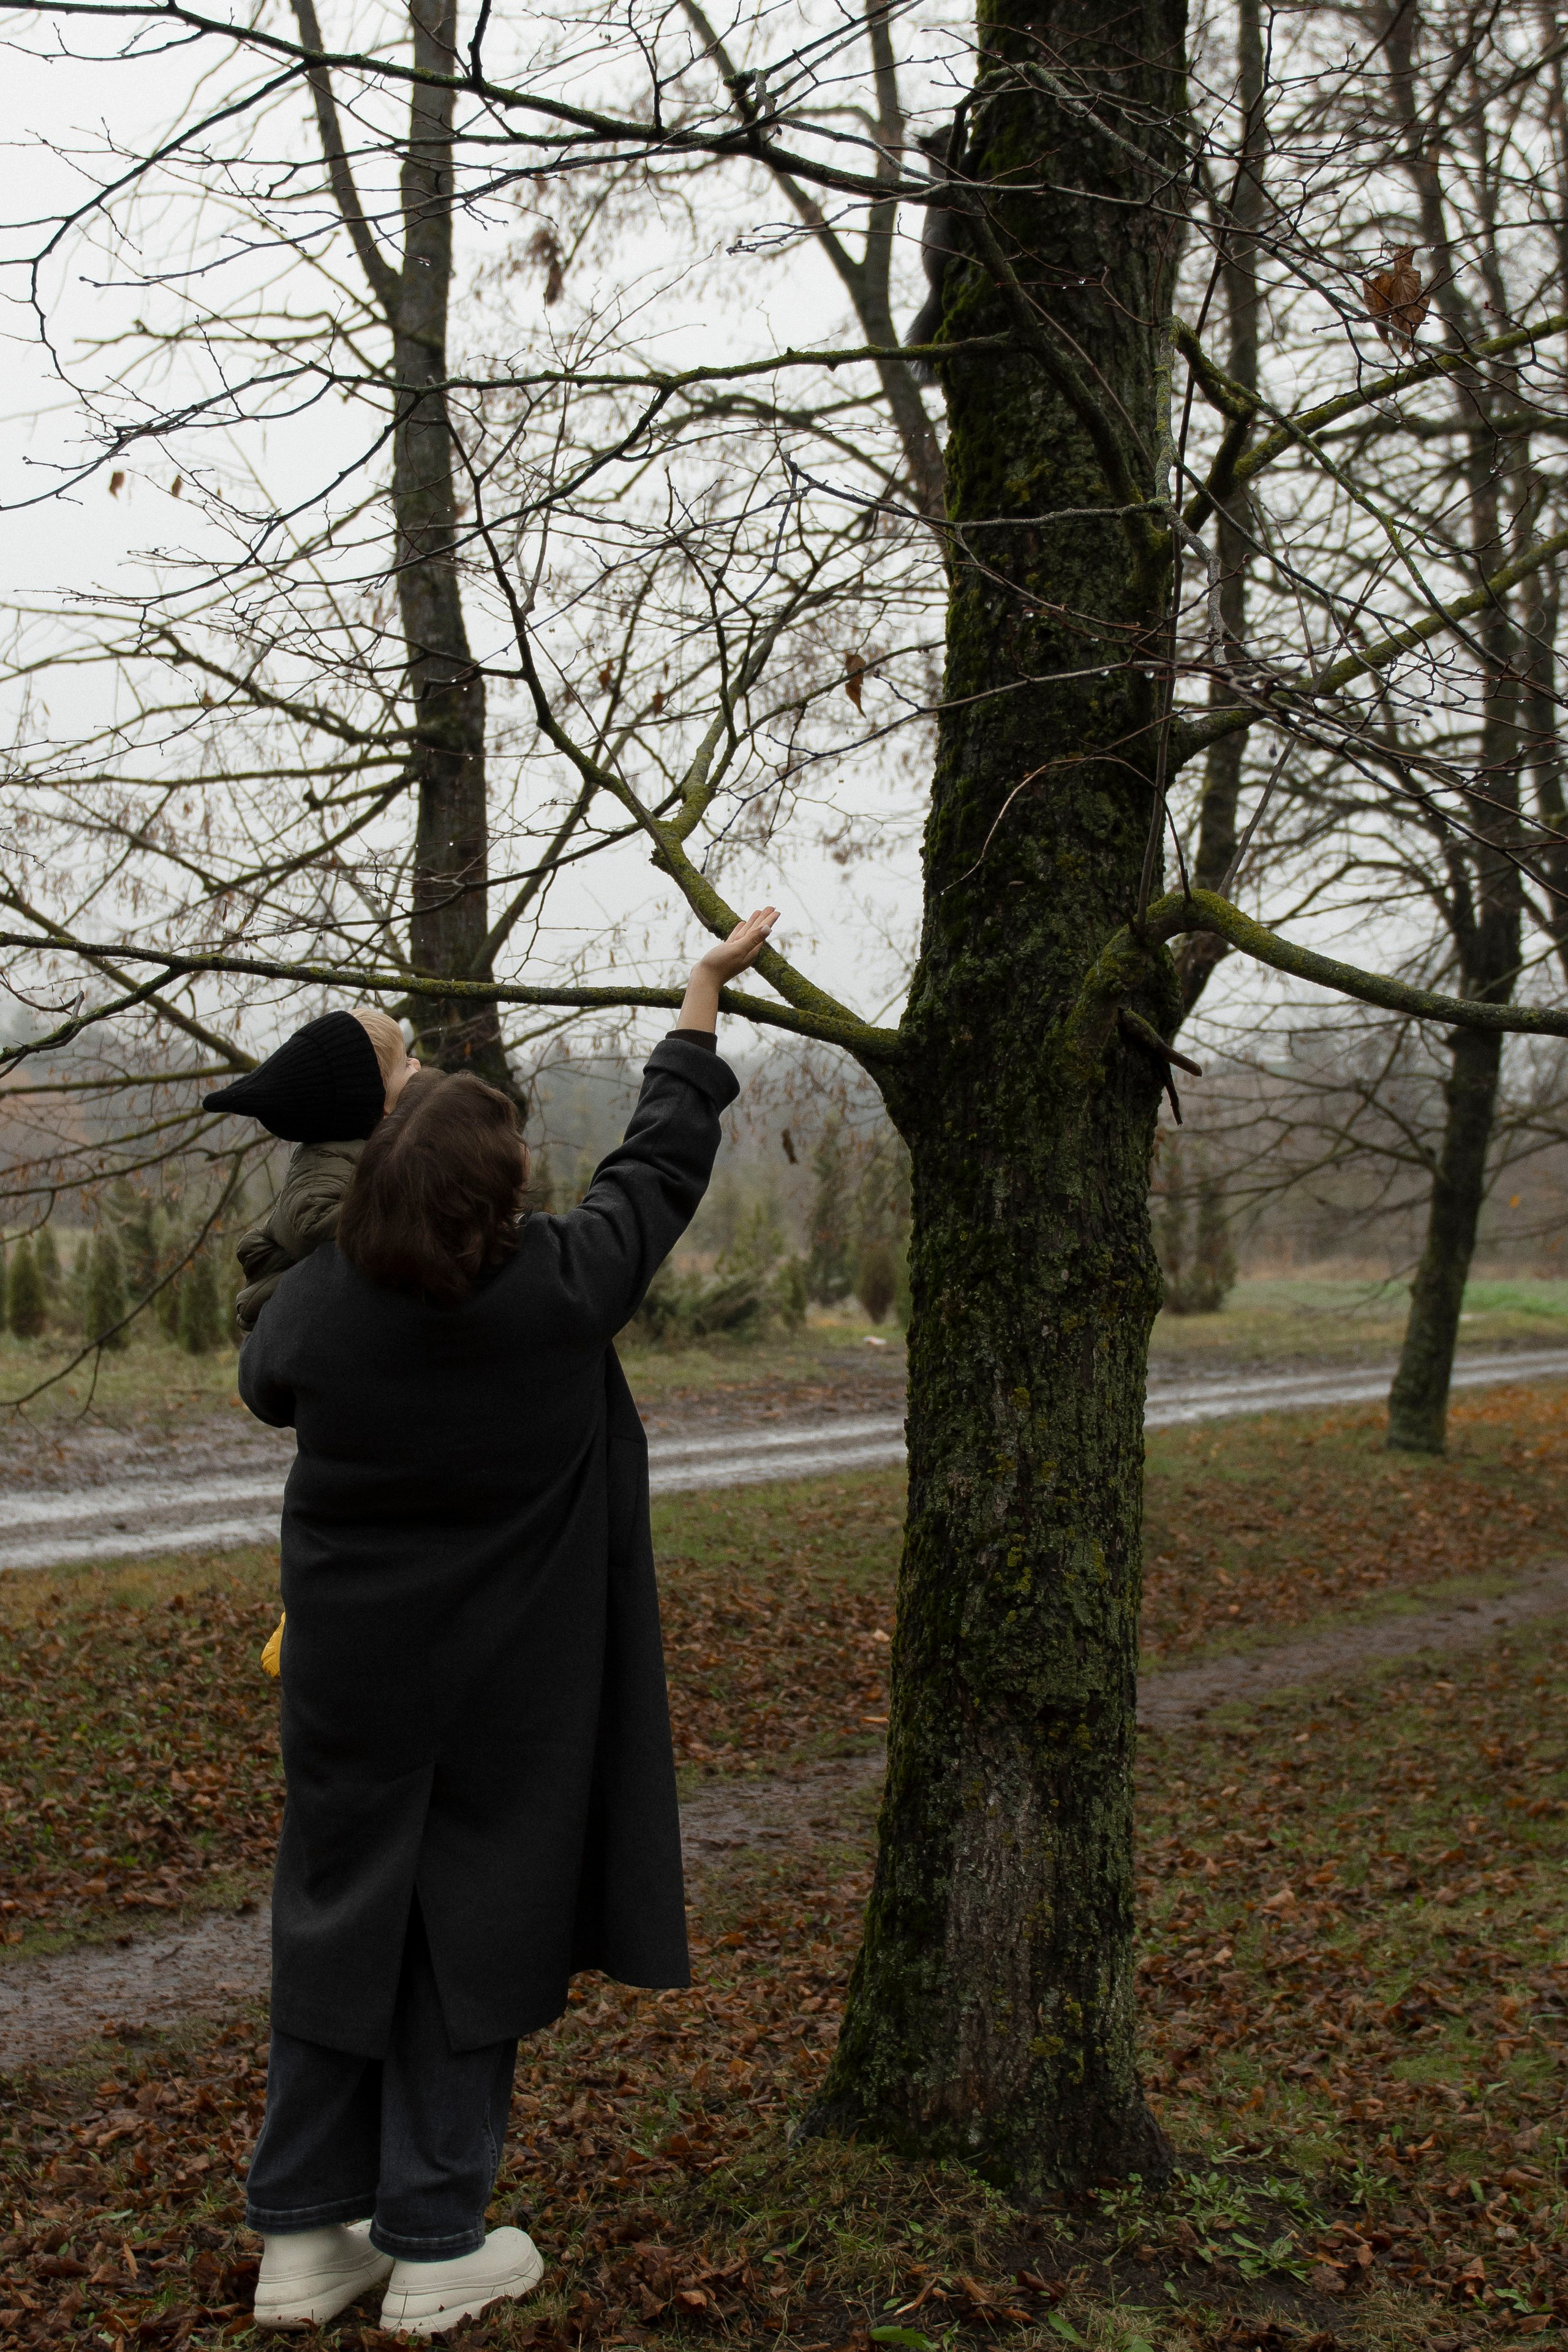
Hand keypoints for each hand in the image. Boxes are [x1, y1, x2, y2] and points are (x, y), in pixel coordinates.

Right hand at [677, 906, 779, 1028]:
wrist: (704, 979)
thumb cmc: (719, 965)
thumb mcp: (738, 950)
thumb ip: (752, 939)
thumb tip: (768, 928)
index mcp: (751, 950)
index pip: (762, 931)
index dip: (769, 920)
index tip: (776, 910)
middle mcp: (746, 951)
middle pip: (756, 931)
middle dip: (763, 919)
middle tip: (771, 907)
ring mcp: (736, 951)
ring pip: (747, 933)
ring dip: (753, 922)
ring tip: (758, 912)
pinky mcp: (726, 951)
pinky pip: (736, 937)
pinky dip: (740, 930)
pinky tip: (742, 924)